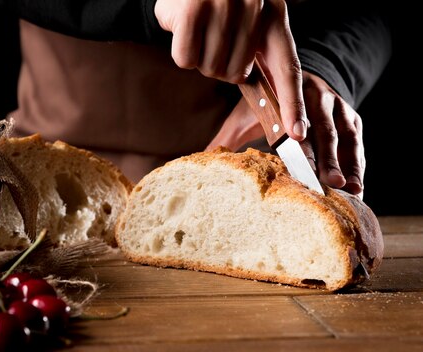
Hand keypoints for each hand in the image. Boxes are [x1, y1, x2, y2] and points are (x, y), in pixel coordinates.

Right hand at [154, 0, 308, 141]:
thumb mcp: (250, 25)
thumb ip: (264, 59)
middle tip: (216, 43)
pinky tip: (186, 32)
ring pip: (210, 68)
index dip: (293, 103)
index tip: (297, 133)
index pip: (288, 68)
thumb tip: (278, 111)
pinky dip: (182, 54)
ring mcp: (221, 6)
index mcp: (275, 15)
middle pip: (235, 75)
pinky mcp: (190, 10)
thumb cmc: (220, 10)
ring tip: (202, 34)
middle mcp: (253, 7)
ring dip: (201, 60)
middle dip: (221, 68)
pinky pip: (186, 59)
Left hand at [206, 71, 364, 196]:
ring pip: (345, 138)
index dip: (294, 125)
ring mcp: (339, 107)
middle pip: (324, 128)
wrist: (299, 78)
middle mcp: (318, 96)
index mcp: (289, 92)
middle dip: (326, 156)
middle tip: (328, 181)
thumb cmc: (266, 103)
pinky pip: (357, 144)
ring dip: (348, 164)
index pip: (293, 112)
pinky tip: (358, 189)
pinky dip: (359, 166)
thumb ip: (227, 137)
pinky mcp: (352, 120)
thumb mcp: (246, 113)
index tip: (294, 141)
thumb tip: (201, 159)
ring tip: (349, 190)